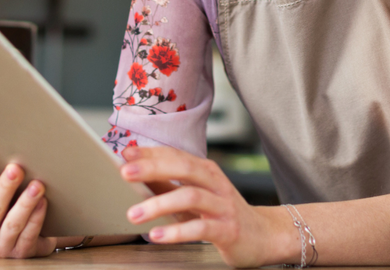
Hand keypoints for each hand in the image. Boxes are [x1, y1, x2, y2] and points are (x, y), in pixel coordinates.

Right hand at [0, 152, 57, 258]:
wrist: (25, 239)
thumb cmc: (7, 211)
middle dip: (5, 187)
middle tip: (16, 169)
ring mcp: (0, 246)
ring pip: (13, 223)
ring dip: (25, 202)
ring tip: (37, 185)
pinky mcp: (20, 253)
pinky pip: (29, 234)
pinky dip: (36, 217)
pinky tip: (43, 202)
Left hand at [120, 146, 291, 267]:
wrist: (263, 236)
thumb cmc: (223, 214)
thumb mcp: (195, 195)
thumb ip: (168, 185)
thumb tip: (134, 172)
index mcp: (206, 171)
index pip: (175, 155)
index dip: (150, 153)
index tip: (125, 153)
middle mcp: (215, 183)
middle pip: (183, 167)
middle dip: (152, 168)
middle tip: (125, 173)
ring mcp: (223, 205)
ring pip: (191, 196)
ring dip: (159, 204)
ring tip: (134, 214)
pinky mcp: (228, 229)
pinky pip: (201, 227)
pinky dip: (176, 231)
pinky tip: (157, 235)